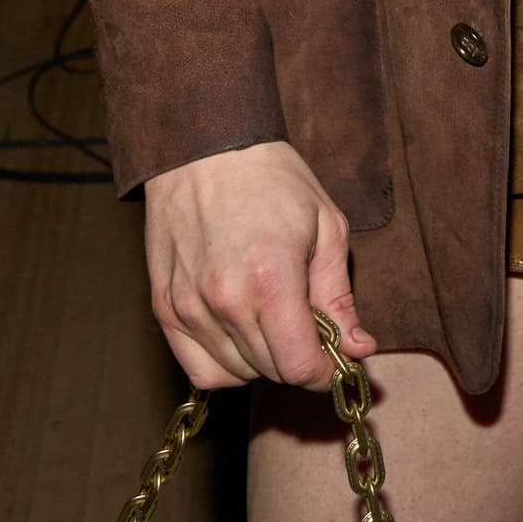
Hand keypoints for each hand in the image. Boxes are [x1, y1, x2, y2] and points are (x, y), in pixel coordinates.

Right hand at [142, 140, 378, 391]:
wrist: (203, 147)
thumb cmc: (271, 179)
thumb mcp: (326, 226)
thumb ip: (340, 297)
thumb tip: (358, 350)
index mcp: (270, 279)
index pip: (299, 368)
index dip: (325, 373)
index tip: (335, 360)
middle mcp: (224, 301)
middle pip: (271, 373)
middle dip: (299, 359)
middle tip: (308, 326)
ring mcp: (188, 307)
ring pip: (237, 374)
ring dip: (263, 359)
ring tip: (273, 316)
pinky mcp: (164, 308)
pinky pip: (199, 368)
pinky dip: (226, 364)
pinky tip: (241, 332)